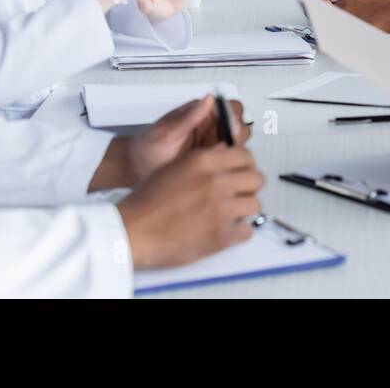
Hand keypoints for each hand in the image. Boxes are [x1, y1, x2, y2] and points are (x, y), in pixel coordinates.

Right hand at [117, 145, 263, 269]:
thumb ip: (203, 159)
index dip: (245, 164)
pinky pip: (247, 231)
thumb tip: (224, 153)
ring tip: (231, 212)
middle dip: (249, 186)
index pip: (245, 155)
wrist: (134, 231)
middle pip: (256, 178)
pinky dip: (239, 232)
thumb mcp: (174, 167)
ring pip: (255, 204)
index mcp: (203, 162)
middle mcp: (215, 182)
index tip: (241, 171)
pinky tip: (226, 229)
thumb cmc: (146, 202)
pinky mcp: (221, 236)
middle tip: (240, 192)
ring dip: (244, 209)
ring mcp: (220, 210)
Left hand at [126, 94, 250, 183]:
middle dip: (238, 137)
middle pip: (240, 127)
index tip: (229, 129)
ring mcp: (210, 146)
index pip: (231, 108)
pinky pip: (228, 162)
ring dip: (234, 153)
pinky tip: (215, 171)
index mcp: (200, 113)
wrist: (134, 169)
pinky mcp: (210, 163)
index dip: (234, 117)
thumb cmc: (146, 147)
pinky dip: (228, 166)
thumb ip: (189, 117)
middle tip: (224, 147)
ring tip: (217, 161)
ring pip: (237, 146)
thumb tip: (208, 99)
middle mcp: (209, 128)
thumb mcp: (167, 132)